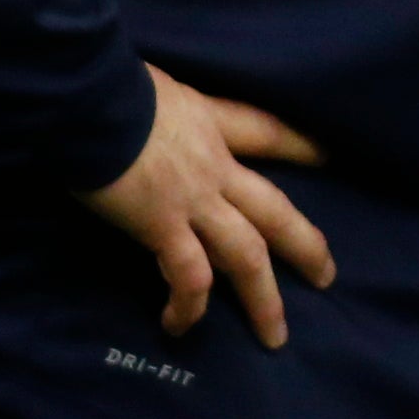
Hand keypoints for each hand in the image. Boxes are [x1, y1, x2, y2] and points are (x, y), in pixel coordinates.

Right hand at [75, 63, 334, 346]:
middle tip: (327, 276)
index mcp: (210, 123)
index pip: (265, 131)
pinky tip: (178, 327)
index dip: (299, 145)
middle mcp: (215, 165)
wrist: (90, 98)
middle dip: (305, 245)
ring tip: (275, 335)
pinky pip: (187, 276)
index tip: (328, 158)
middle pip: (275, 209)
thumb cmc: (109, 83)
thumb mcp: (151, 85)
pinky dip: (187, 306)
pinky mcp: (162, 226)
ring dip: (262, 298)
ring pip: (246, 255)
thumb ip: (160, 110)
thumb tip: (140, 112)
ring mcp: (194, 199)